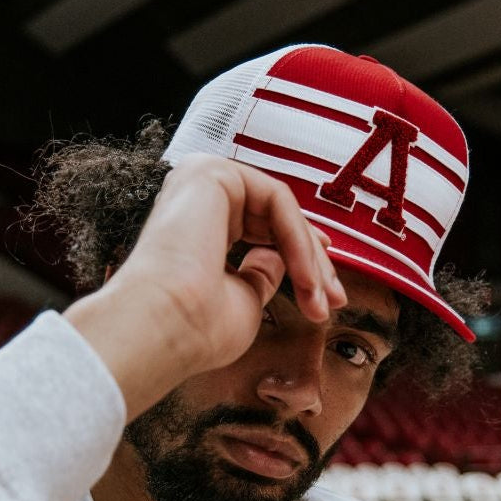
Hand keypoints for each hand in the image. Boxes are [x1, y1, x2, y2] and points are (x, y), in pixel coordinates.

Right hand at [64, 154, 345, 419]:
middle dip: (314, 261)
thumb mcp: (246, 298)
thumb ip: (265, 272)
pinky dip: (299, 241)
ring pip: (281, 209)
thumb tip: (284, 258)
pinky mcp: (211, 172)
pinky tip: (307, 279)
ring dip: (309, 257)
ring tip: (321, 299)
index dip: (302, 259)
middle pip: (275, 218)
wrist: (164, 328)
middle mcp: (195, 198)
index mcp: (197, 226)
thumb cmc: (196, 328)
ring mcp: (200, 179)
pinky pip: (277, 199)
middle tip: (336, 300)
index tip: (329, 295)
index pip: (261, 230)